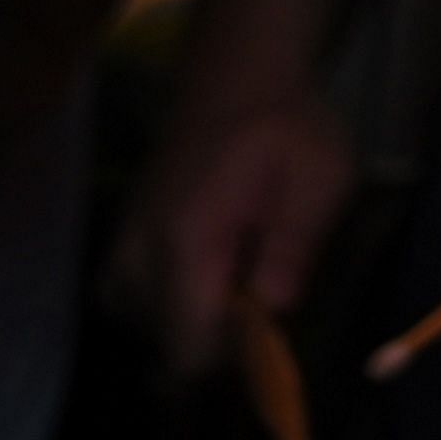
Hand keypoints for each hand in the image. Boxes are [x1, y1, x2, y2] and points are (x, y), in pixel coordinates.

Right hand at [114, 86, 356, 373]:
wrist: (237, 81)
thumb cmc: (288, 129)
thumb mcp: (322, 175)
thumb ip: (295, 245)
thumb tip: (275, 312)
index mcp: (186, 241)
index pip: (190, 350)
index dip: (236, 358)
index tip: (273, 324)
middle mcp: (137, 257)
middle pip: (173, 352)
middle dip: (224, 339)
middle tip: (264, 282)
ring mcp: (120, 254)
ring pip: (155, 333)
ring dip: (202, 318)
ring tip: (241, 262)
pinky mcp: (119, 249)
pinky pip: (138, 307)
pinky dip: (175, 302)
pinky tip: (211, 264)